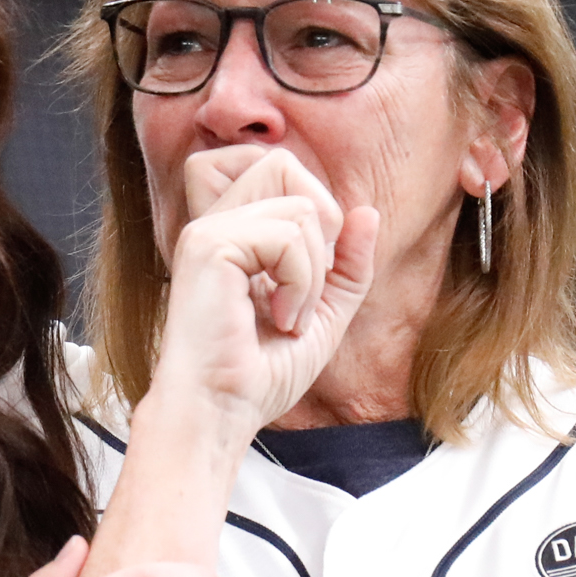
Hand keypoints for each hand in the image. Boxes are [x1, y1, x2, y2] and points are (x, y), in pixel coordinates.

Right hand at [153, 148, 378, 432]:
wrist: (220, 411)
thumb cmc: (259, 374)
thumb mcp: (324, 312)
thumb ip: (347, 264)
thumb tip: (367, 212)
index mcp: (233, 230)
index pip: (284, 170)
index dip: (317, 213)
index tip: (306, 280)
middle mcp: (215, 221)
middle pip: (285, 165)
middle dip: (320, 227)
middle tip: (304, 289)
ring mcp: (209, 229)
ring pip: (299, 206)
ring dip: (314, 271)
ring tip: (291, 315)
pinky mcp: (209, 244)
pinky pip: (288, 236)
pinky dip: (301, 283)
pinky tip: (280, 318)